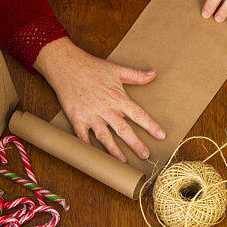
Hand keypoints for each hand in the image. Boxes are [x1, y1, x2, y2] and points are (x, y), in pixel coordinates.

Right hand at [34, 37, 164, 161]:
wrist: (65, 65)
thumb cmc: (91, 67)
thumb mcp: (116, 69)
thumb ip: (136, 75)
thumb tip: (153, 74)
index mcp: (118, 98)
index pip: (138, 114)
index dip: (150, 125)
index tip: (161, 135)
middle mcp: (106, 109)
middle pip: (123, 129)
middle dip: (135, 143)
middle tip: (145, 155)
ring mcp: (91, 115)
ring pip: (104, 136)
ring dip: (114, 150)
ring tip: (123, 161)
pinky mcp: (77, 118)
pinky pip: (82, 136)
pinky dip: (87, 147)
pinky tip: (94, 158)